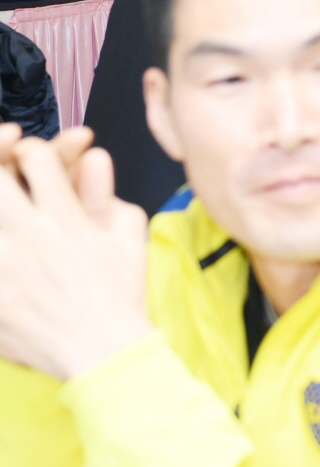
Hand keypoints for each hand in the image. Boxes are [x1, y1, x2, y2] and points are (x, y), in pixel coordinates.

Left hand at [0, 131, 151, 380]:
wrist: (101, 349)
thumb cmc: (119, 294)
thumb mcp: (128, 234)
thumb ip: (106, 191)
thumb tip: (94, 155)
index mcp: (65, 218)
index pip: (37, 157)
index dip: (32, 150)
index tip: (32, 161)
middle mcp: (29, 236)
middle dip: (0, 163)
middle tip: (6, 175)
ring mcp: (6, 266)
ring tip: (6, 217)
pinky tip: (4, 242)